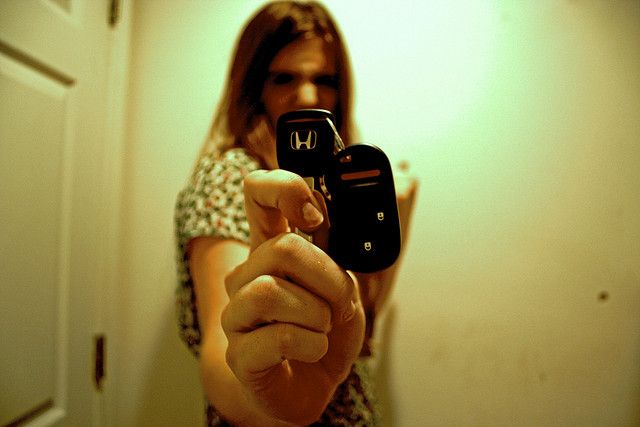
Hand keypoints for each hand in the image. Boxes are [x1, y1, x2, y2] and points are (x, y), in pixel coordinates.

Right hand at [222, 169, 365, 424]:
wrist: (313, 384)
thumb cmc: (324, 331)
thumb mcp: (341, 283)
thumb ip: (331, 248)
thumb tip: (325, 206)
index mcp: (271, 250)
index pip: (257, 194)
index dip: (283, 189)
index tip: (313, 214)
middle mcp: (247, 276)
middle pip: (281, 248)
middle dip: (329, 277)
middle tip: (342, 302)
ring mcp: (238, 315)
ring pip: (272, 292)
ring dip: (317, 314)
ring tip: (323, 329)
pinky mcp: (240, 354)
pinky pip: (279, 336)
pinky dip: (312, 344)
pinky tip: (313, 349)